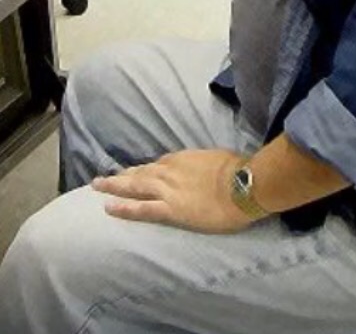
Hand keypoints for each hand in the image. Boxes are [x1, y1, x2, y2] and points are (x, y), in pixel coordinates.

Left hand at [91, 149, 257, 232]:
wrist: (243, 184)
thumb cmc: (238, 169)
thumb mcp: (218, 159)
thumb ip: (205, 164)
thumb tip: (207, 169)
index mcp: (182, 158)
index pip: (158, 165)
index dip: (143, 170)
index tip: (134, 172)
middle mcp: (169, 171)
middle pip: (140, 172)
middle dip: (120, 176)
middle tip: (102, 179)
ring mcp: (167, 190)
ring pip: (134, 186)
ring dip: (114, 186)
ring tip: (98, 187)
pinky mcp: (170, 210)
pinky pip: (140, 208)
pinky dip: (123, 208)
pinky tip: (108, 208)